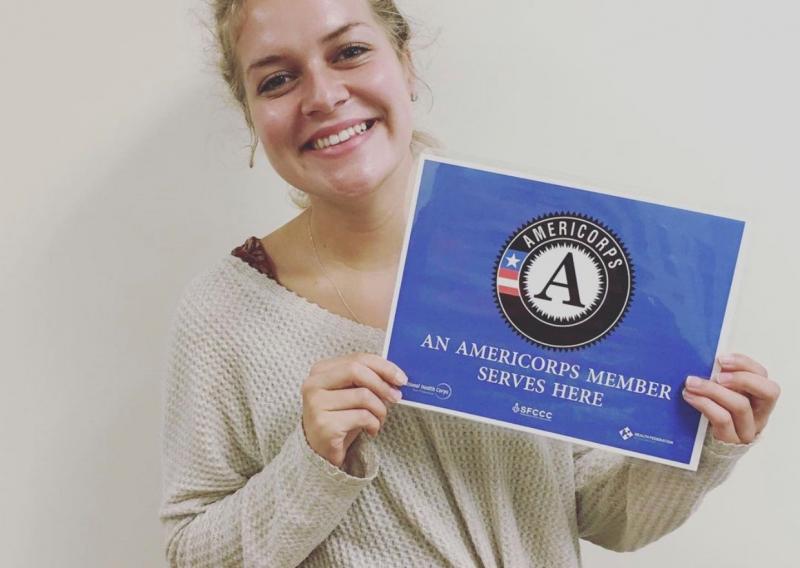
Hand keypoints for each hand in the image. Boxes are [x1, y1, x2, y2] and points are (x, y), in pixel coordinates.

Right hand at [301, 352, 407, 467]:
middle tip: (396, 397)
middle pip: (356, 371)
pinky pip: (362, 417)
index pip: (356, 359)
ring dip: (380, 409)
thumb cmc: (341, 419)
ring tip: (379, 419)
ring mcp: (316, 404)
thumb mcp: (352, 394)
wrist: (322, 452)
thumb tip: (395, 376)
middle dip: (382, 384)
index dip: (383, 366)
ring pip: (362, 395)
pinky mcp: (325, 425)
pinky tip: (370, 431)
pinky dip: (374, 424)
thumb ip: (367, 379)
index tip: (400, 378)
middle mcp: (313, 384)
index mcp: (320, 371)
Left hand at [683, 353, 779, 443]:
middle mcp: (759, 413)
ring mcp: (747, 429)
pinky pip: (722, 419)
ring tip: (691, 383)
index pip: (762, 376)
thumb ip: (718, 380)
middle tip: (717, 375)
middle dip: (742, 378)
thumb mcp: (719, 394)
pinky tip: (689, 396)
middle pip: (768, 392)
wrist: (701, 447)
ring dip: (714, 390)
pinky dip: (704, 404)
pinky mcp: (731, 440)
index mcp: (758, 397)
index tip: (721, 359)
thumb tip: (701, 359)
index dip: (744, 364)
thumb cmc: (711, 413)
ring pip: (741, 405)